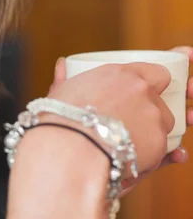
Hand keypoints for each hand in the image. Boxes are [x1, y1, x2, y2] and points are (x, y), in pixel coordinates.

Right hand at [51, 46, 192, 195]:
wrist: (68, 148)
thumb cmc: (59, 119)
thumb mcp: (60, 92)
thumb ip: (65, 77)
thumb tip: (61, 64)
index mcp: (120, 74)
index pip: (157, 73)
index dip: (151, 85)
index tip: (140, 95)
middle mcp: (141, 90)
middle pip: (158, 102)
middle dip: (146, 114)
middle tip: (124, 125)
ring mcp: (153, 116)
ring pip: (161, 127)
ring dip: (148, 135)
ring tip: (120, 145)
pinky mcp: (158, 142)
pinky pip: (158, 150)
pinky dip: (145, 156)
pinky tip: (122, 157)